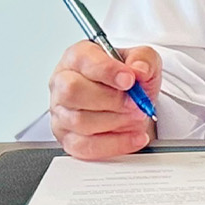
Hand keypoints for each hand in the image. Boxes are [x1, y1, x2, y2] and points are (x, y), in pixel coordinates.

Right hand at [48, 41, 160, 160]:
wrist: (131, 103)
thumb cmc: (128, 78)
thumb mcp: (143, 59)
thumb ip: (143, 58)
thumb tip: (139, 70)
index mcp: (77, 58)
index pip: (82, 60)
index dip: (107, 71)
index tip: (130, 80)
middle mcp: (63, 84)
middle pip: (72, 92)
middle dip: (110, 100)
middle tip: (135, 103)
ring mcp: (61, 113)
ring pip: (79, 121)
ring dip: (115, 121)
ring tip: (136, 116)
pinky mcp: (67, 138)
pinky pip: (84, 146)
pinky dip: (114, 144)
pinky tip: (134, 136)